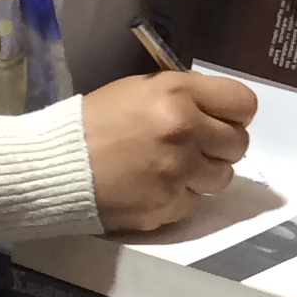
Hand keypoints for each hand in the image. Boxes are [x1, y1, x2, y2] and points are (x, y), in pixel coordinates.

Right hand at [82, 69, 256, 233]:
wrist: (52, 167)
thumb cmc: (94, 122)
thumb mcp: (140, 90)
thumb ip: (185, 95)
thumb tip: (218, 109)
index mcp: (178, 94)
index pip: (244, 103)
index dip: (235, 113)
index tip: (221, 120)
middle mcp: (185, 131)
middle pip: (238, 143)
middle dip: (221, 145)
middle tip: (196, 146)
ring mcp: (178, 172)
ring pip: (222, 177)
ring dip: (203, 174)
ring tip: (172, 167)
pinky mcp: (168, 206)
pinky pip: (193, 202)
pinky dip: (178, 196)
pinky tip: (152, 186)